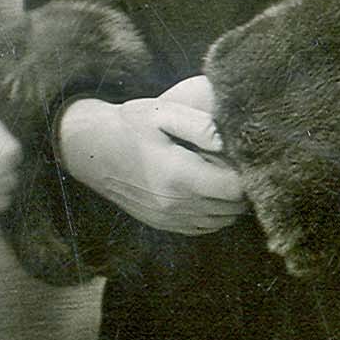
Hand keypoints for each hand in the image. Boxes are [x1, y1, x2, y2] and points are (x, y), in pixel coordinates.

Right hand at [61, 79, 249, 236]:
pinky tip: (210, 189)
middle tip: (238, 160)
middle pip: (234, 206)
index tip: (246, 152)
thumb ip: (199, 124)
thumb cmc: (129, 125)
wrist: (90, 149)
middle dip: (244, 185)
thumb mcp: (162, 112)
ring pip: (223, 219)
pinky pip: (206, 227)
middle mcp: (176, 204)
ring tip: (224, 172)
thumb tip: (229, 140)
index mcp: (179, 175)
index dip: (249, 171)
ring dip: (231, 200)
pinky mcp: (164, 224)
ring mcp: (169, 218)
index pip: (236, 187)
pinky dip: (217, 212)